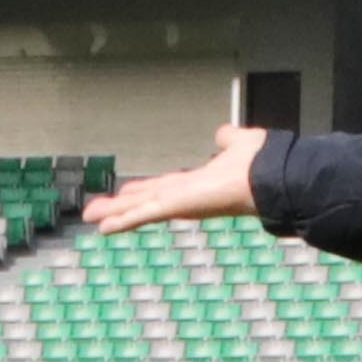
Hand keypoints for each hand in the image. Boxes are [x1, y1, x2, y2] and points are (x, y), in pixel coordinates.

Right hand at [84, 124, 277, 235]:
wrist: (270, 177)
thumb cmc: (260, 162)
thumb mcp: (239, 143)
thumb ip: (228, 140)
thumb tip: (222, 134)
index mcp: (197, 183)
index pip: (163, 188)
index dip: (143, 190)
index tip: (126, 193)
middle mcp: (185, 195)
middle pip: (145, 200)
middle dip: (121, 207)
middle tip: (97, 212)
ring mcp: (179, 203)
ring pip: (139, 209)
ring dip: (115, 213)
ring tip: (91, 219)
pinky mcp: (176, 207)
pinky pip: (144, 214)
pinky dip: (123, 220)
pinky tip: (103, 226)